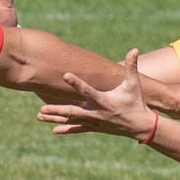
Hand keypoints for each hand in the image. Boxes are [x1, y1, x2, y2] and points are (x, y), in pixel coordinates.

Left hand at [36, 49, 157, 139]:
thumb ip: (132, 67)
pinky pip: (78, 128)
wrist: (140, 126)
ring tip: (39, 116)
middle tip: (42, 108)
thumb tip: (134, 49)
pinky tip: (53, 130)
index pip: (88, 91)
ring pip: (72, 120)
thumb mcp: (134, 85)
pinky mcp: (94, 127)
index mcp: (105, 101)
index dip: (76, 83)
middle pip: (73, 112)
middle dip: (57, 110)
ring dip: (55, 118)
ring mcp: (94, 122)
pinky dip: (66, 129)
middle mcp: (97, 113)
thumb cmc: (136, 103)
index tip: (65, 74)